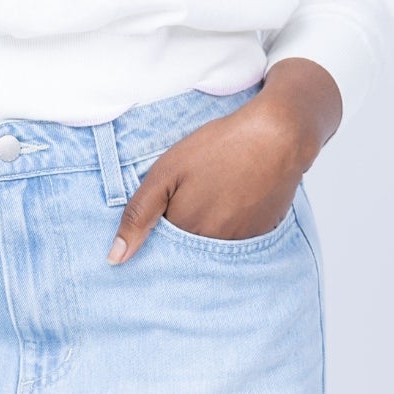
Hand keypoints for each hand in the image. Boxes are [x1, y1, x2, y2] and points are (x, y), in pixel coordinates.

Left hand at [107, 59, 341, 262]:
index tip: (158, 220)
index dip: (156, 236)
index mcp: (186, 232)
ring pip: (212, 248)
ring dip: (206, 232)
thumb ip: (138, 214)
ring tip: (211, 196)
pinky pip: (237, 242)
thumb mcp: (166, 172)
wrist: (278, 136)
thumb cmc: (219, 147)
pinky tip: (231, 200)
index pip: (160, 252)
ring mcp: (241, 243)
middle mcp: (214, 246)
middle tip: (191, 199)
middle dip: (180, 237)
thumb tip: (115, 258)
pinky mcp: (262, 234)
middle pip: (187, 253)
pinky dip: (229, 227)